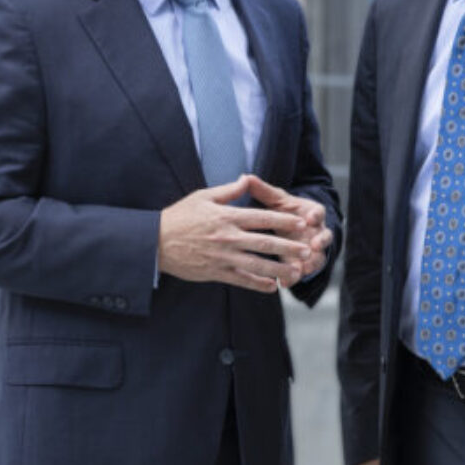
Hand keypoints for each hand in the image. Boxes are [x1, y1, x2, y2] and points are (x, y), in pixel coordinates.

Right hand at [158, 175, 314, 292]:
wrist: (155, 242)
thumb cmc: (179, 217)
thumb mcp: (203, 196)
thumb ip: (229, 190)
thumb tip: (247, 179)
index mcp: (227, 216)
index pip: (261, 218)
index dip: (283, 220)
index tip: (301, 223)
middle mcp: (228, 237)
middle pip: (265, 242)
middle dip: (289, 246)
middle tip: (308, 250)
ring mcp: (222, 256)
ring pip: (256, 264)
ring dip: (278, 268)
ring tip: (296, 271)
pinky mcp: (215, 272)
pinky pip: (241, 280)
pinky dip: (258, 284)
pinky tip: (272, 286)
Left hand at [242, 174, 333, 279]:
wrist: (290, 228)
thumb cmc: (283, 212)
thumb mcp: (275, 201)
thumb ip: (263, 191)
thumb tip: (247, 177)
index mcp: (311, 213)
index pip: (318, 212)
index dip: (316, 215)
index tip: (311, 218)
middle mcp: (316, 232)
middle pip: (324, 237)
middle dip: (321, 242)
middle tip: (315, 246)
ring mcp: (314, 249)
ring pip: (317, 257)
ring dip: (312, 263)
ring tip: (304, 269)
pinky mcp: (305, 264)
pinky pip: (303, 272)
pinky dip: (295, 278)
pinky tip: (284, 284)